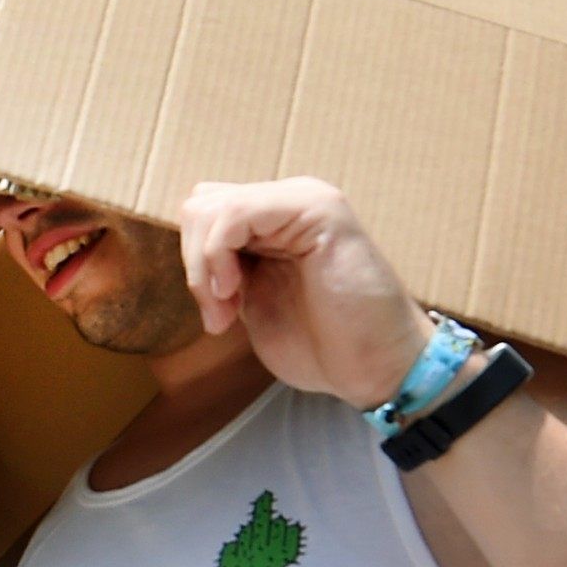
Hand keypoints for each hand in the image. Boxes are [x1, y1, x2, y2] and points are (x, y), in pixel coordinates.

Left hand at [176, 177, 439, 410]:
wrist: (377, 367)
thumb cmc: (323, 344)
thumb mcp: (254, 300)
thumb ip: (227, 270)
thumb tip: (189, 250)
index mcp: (275, 222)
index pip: (205, 213)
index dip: (195, 262)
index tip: (216, 314)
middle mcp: (289, 201)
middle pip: (201, 204)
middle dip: (195, 264)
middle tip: (220, 314)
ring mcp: (305, 200)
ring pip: (211, 206)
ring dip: (204, 266)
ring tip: (228, 310)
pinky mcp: (317, 209)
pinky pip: (236, 212)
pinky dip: (217, 256)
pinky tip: (235, 294)